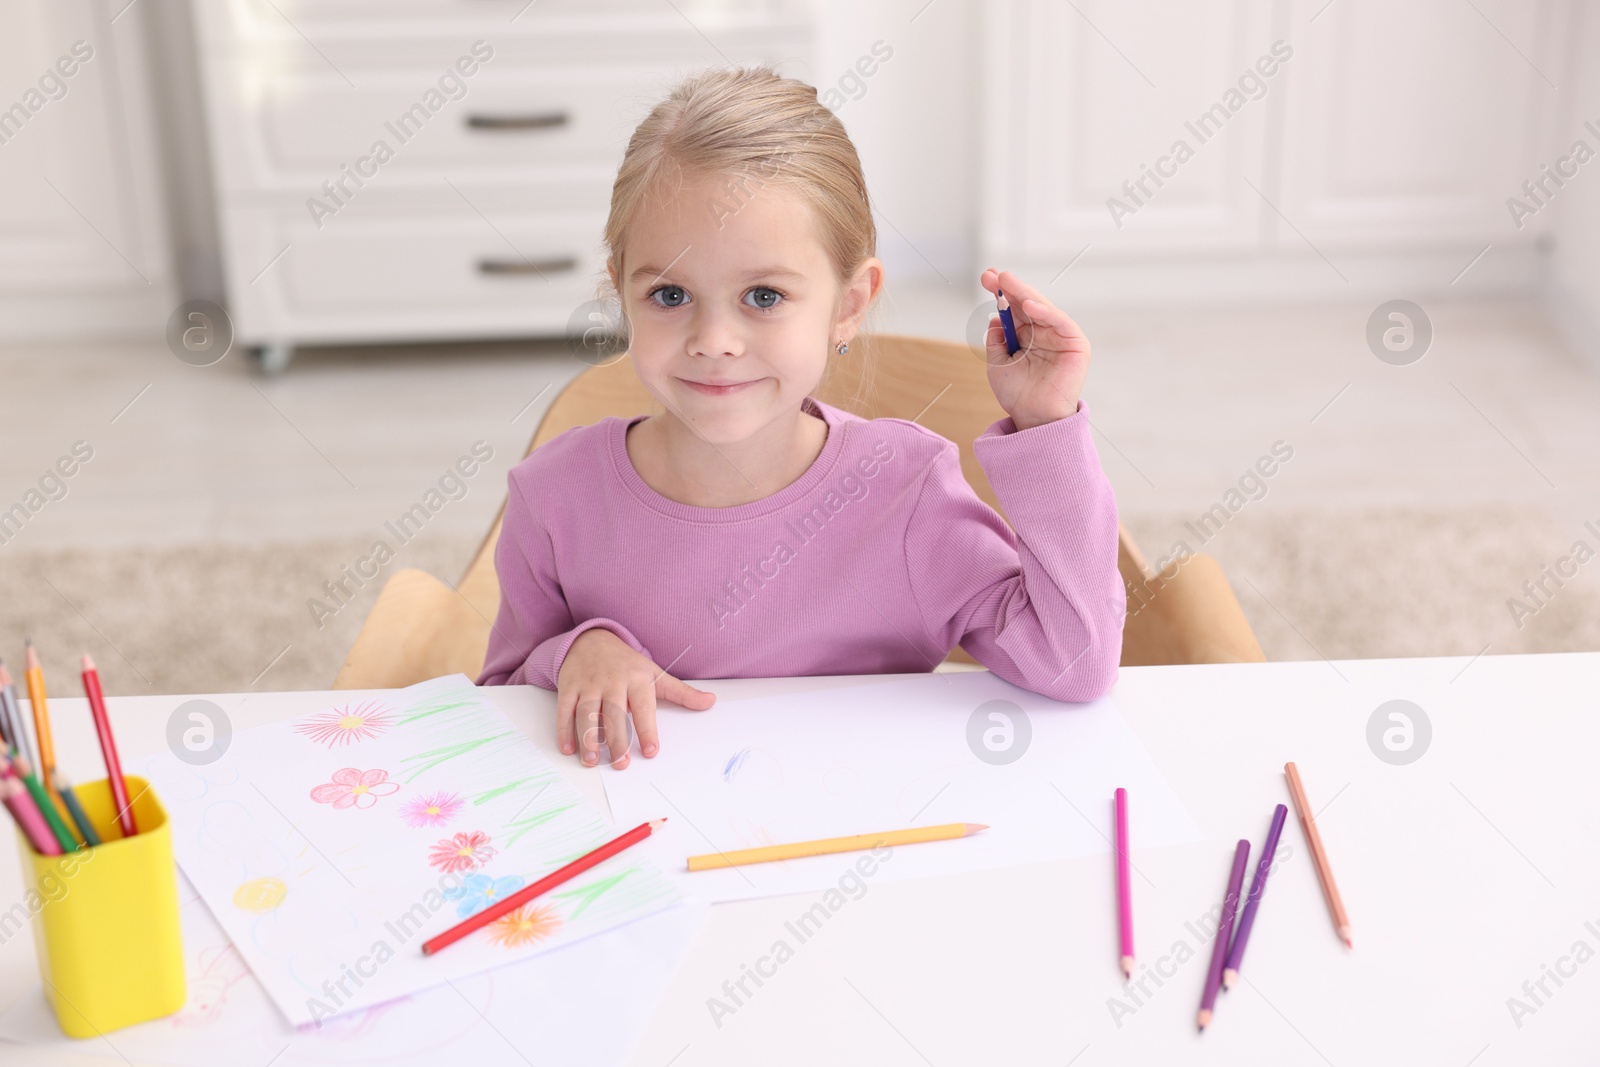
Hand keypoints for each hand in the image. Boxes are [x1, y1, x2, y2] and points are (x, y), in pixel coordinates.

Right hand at [555, 628, 715, 768]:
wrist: (592, 639)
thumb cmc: (627, 663)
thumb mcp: (655, 674)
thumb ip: (681, 693)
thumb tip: (710, 702)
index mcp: (637, 679)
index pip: (643, 707)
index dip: (647, 729)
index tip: (650, 751)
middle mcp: (612, 681)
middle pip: (614, 714)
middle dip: (617, 740)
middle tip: (621, 763)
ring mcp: (588, 684)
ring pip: (587, 713)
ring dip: (588, 738)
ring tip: (592, 761)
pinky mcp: (569, 687)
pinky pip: (565, 709)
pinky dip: (564, 730)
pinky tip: (568, 748)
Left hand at [979, 268, 1091, 430]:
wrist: (1035, 418)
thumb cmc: (1017, 395)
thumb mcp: (997, 363)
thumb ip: (996, 340)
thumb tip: (995, 319)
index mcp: (1026, 336)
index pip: (1014, 308)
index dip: (1001, 293)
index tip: (986, 277)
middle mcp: (1043, 332)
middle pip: (1026, 303)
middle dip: (1009, 288)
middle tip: (992, 274)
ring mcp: (1060, 336)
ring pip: (1041, 308)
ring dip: (1023, 293)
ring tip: (1006, 282)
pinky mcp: (1075, 343)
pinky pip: (1060, 321)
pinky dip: (1045, 312)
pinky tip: (1027, 305)